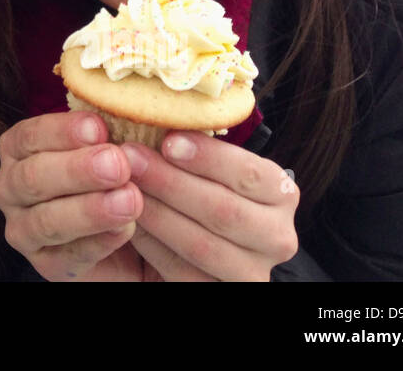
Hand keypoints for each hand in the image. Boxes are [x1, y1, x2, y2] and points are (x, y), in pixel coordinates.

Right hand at [0, 111, 147, 280]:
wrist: (129, 238)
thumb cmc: (112, 177)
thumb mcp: (108, 148)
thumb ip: (107, 134)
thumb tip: (125, 110)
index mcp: (18, 149)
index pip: (30, 135)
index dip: (62, 131)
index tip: (99, 127)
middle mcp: (10, 188)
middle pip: (33, 177)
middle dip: (76, 170)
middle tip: (118, 164)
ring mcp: (23, 230)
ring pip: (46, 220)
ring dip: (89, 210)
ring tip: (130, 200)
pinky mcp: (46, 266)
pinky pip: (68, 257)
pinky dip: (98, 242)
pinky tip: (126, 229)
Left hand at [123, 133, 298, 280]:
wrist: (204, 242)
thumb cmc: (204, 187)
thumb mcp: (213, 165)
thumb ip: (196, 144)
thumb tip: (159, 109)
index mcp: (281, 193)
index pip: (249, 173)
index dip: (208, 157)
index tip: (167, 140)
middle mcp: (278, 236)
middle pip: (223, 210)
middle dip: (170, 182)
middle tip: (129, 158)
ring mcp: (253, 272)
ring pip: (202, 245)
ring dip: (156, 214)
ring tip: (122, 187)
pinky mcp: (225, 293)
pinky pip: (184, 272)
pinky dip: (153, 246)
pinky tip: (128, 222)